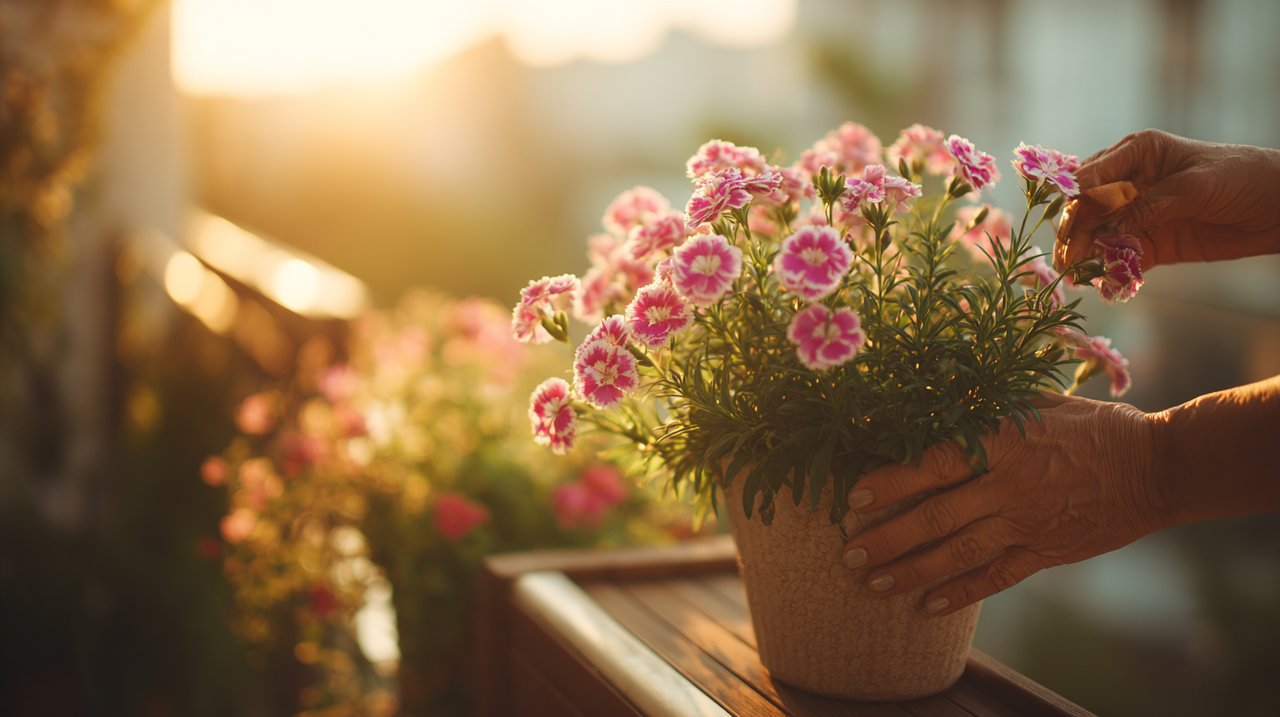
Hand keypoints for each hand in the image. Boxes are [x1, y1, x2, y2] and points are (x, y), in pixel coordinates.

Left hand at [841, 393, 1169, 615]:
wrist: (1156, 466)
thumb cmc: (1087, 425)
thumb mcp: (1033, 402)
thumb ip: (981, 404)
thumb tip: (925, 388)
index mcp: (1001, 440)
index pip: (932, 463)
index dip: (890, 482)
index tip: (854, 499)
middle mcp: (1008, 484)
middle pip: (935, 517)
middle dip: (886, 539)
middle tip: (850, 554)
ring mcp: (1027, 522)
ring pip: (957, 553)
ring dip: (911, 571)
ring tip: (874, 584)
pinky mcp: (1046, 551)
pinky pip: (996, 577)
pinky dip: (960, 593)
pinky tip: (928, 606)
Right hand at [1054, 129, 1279, 277]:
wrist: (1279, 207)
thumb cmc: (1242, 177)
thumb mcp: (1195, 187)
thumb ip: (1150, 205)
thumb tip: (1109, 229)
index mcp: (1137, 153)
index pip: (1093, 174)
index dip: (1076, 198)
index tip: (1067, 223)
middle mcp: (1130, 182)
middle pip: (1088, 207)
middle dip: (1073, 230)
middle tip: (1066, 256)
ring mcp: (1138, 214)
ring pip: (1098, 234)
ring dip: (1084, 254)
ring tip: (1073, 274)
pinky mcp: (1150, 242)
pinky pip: (1120, 257)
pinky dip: (1107, 270)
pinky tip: (1097, 282)